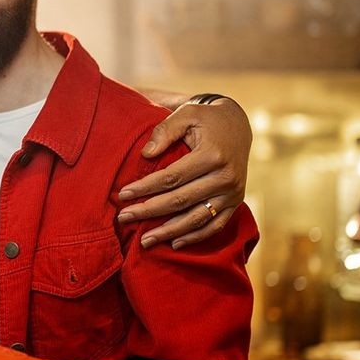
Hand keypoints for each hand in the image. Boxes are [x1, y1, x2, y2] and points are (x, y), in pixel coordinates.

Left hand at [115, 98, 250, 248]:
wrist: (237, 125)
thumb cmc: (205, 119)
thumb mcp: (186, 115)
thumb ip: (164, 131)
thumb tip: (145, 155)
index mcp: (212, 155)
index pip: (172, 177)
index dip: (146, 187)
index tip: (122, 195)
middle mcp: (226, 177)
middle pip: (181, 200)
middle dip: (150, 211)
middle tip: (124, 218)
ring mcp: (233, 193)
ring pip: (197, 218)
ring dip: (169, 232)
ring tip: (144, 241)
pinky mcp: (236, 202)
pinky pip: (216, 225)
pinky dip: (195, 237)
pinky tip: (174, 243)